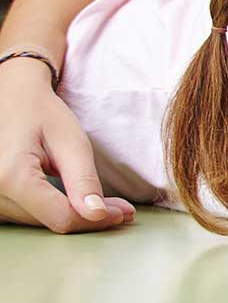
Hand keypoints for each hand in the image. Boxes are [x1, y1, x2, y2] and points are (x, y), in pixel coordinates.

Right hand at [0, 57, 136, 231]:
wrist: (11, 97)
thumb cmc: (40, 113)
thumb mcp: (70, 142)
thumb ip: (83, 180)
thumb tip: (97, 215)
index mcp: (10, 177)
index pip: (60, 217)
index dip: (95, 220)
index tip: (124, 214)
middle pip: (48, 221)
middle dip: (87, 216)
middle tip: (121, 208)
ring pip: (38, 221)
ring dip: (70, 215)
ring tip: (100, 203)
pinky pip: (26, 214)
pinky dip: (51, 209)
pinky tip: (72, 200)